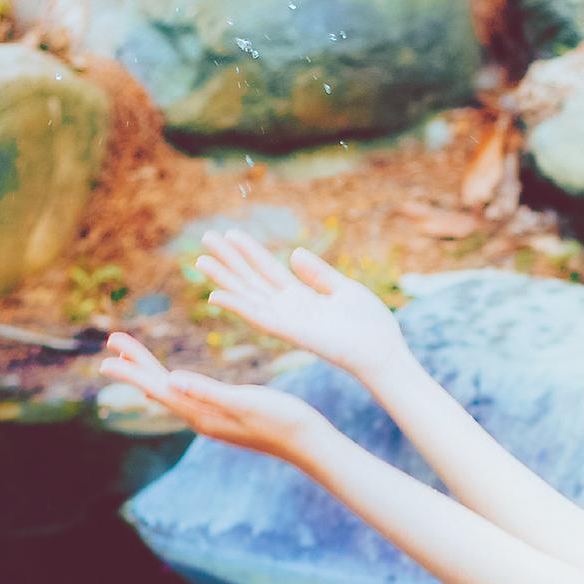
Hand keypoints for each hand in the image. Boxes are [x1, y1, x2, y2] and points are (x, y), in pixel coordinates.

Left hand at [101, 330, 325, 465]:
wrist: (310, 444)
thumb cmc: (284, 422)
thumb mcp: (246, 402)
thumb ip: (209, 392)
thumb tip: (172, 381)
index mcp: (203, 413)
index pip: (158, 388)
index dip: (132, 371)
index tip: (107, 357)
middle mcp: (201, 418)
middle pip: (159, 387)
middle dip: (135, 364)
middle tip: (112, 341)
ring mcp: (212, 418)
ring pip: (171, 391)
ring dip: (149, 372)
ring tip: (131, 357)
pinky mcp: (224, 415)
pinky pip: (187, 396)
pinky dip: (171, 382)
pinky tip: (171, 381)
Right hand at [190, 228, 406, 384]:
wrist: (382, 351)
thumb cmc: (369, 325)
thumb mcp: (344, 288)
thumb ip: (318, 273)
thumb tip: (294, 253)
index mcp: (301, 296)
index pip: (268, 268)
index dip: (249, 250)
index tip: (230, 232)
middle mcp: (288, 308)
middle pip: (251, 279)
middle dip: (228, 260)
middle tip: (204, 239)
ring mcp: (287, 321)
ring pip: (247, 295)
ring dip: (224, 279)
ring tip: (201, 260)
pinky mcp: (290, 333)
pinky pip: (258, 318)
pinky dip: (237, 307)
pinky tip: (216, 295)